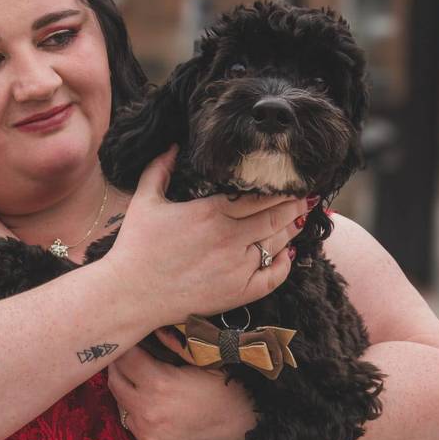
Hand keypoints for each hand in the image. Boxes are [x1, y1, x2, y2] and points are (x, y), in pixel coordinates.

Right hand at [101, 145, 311, 327]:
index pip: (258, 196)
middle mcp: (229, 238)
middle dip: (294, 205)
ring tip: (301, 218)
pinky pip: (272, 277)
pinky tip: (288, 254)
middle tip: (308, 197)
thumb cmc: (136, 247)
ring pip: (277, 243)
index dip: (279, 188)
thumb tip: (174, 145)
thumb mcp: (145, 201)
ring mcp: (236, 267)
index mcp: (210, 212)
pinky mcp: (237, 293)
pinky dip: (285, 264)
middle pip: (275, 217)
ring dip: (292, 229)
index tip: (291, 181)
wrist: (131, 294)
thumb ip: (160, 169)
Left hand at [107, 344, 256, 439]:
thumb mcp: (207, 362)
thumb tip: (156, 329)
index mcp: (159, 383)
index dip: (127, 347)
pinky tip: (154, 407)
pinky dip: (137, 414)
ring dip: (127, 391)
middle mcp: (147, 410)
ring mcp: (148, 434)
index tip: (132, 340)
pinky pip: (133, 427)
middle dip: (119, 366)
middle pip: (115, 381)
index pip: (125, 358)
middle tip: (129, 357)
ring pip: (121, 405)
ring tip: (141, 381)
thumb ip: (177, 345)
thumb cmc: (231, 395)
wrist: (247, 439)